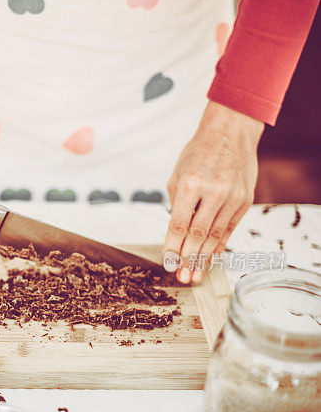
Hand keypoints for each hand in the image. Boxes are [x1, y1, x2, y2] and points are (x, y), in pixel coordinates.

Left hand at [163, 101, 263, 283]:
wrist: (230, 133)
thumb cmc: (198, 154)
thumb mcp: (179, 175)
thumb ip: (177, 205)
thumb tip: (175, 237)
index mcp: (191, 183)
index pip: (179, 223)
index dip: (172, 246)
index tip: (167, 263)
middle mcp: (213, 191)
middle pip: (198, 234)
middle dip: (188, 259)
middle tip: (182, 277)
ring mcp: (232, 196)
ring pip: (215, 235)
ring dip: (203, 258)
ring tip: (195, 275)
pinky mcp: (245, 200)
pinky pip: (229, 228)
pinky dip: (219, 246)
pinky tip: (210, 259)